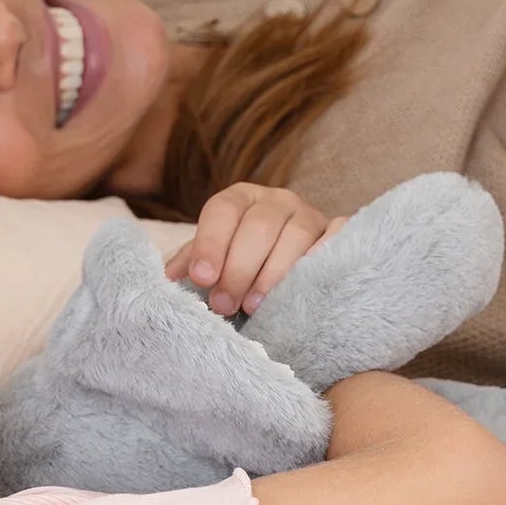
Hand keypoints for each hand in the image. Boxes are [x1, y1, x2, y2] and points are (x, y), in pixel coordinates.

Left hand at [165, 184, 346, 316]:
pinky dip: (322, 256)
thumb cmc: (239, 262)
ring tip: (254, 306)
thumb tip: (168, 278)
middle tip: (224, 305)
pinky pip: (337, 235)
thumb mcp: (213, 258)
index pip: (223, 210)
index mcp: (240, 198)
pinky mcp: (336, 230)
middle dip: (238, 269)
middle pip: (259, 226)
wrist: (282, 261)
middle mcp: (276, 200)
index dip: (210, 243)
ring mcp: (309, 213)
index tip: (201, 278)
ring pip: (296, 234)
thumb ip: (192, 262)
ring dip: (274, 273)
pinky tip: (302, 286)